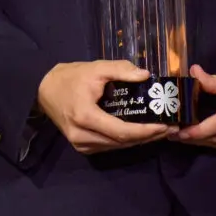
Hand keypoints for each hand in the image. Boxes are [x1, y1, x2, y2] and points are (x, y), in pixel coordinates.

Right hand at [36, 61, 173, 154]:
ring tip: (160, 130)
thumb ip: (121, 70)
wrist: (44, 90)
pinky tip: (141, 133)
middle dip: (148, 137)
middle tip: (170, 128)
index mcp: (85, 117)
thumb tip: (146, 76)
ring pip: (117, 147)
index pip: (122, 131)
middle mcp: (82, 136)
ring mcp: (81, 144)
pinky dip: (126, 141)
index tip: (165, 125)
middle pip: (122, 142)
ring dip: (140, 140)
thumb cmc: (71, 77)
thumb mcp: (96, 68)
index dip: (146, 131)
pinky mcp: (82, 146)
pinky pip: (109, 146)